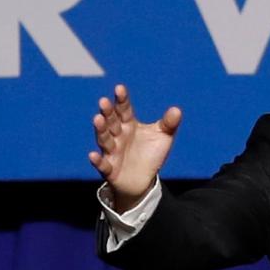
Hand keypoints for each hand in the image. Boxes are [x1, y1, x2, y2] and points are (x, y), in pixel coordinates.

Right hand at [89, 83, 181, 208]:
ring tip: (97, 119)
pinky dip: (97, 161)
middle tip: (103, 101)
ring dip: (100, 130)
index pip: (124, 110)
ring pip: (104, 140)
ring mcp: (112, 152)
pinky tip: (92, 155)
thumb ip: (168, 124)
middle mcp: (117, 136)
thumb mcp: (163, 137)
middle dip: (107, 112)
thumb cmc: (150, 154)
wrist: (144, 180)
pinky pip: (102, 165)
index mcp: (128, 125)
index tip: (119, 88)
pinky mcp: (110, 170)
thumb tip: (176, 110)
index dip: (122, 100)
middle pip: (111, 122)